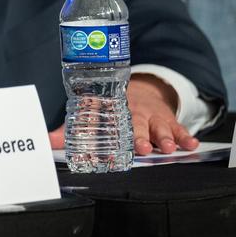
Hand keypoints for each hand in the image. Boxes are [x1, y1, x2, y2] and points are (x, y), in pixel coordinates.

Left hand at [47, 74, 197, 153]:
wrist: (141, 90)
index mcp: (110, 109)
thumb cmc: (111, 107)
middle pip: (136, 124)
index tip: (110, 142)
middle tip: (141, 147)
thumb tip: (46, 142)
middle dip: (139, 136)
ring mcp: (151, 116)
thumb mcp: (90, 114)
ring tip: (166, 147)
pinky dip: (185, 136)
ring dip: (163, 137)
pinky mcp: (167, 120)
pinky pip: (178, 128)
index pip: (108, 119)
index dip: (110, 129)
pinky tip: (190, 145)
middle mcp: (132, 111)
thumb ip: (67, 130)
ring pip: (158, 127)